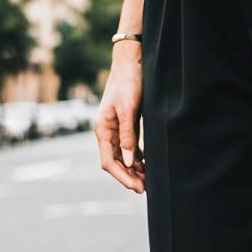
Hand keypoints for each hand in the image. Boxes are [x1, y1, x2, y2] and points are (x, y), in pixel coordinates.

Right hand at [95, 44, 144, 192]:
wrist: (131, 62)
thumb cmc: (128, 82)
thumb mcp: (128, 109)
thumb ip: (127, 135)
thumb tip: (129, 161)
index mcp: (102, 129)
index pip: (109, 162)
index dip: (122, 177)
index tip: (137, 187)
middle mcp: (106, 132)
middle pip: (115, 163)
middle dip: (129, 177)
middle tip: (146, 189)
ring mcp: (115, 131)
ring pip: (123, 158)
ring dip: (134, 171)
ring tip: (149, 182)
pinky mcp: (126, 127)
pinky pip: (130, 150)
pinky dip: (138, 161)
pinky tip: (148, 168)